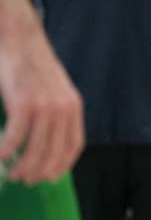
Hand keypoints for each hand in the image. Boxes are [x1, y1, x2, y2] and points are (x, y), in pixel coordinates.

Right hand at [0, 17, 82, 184]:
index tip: (50, 177)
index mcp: (73, 106)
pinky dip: (4, 152)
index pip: (74, 146)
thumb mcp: (54, 90)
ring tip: (12, 174)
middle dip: (39, 172)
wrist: (20, 40)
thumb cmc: (31, 67)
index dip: (62, 165)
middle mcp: (63, 109)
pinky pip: (14, 138)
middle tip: (24, 179)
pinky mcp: (23, 104)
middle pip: (54, 153)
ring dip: (22, 167)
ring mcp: (44, 107)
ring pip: (34, 150)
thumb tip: (46, 140)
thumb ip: (55, 113)